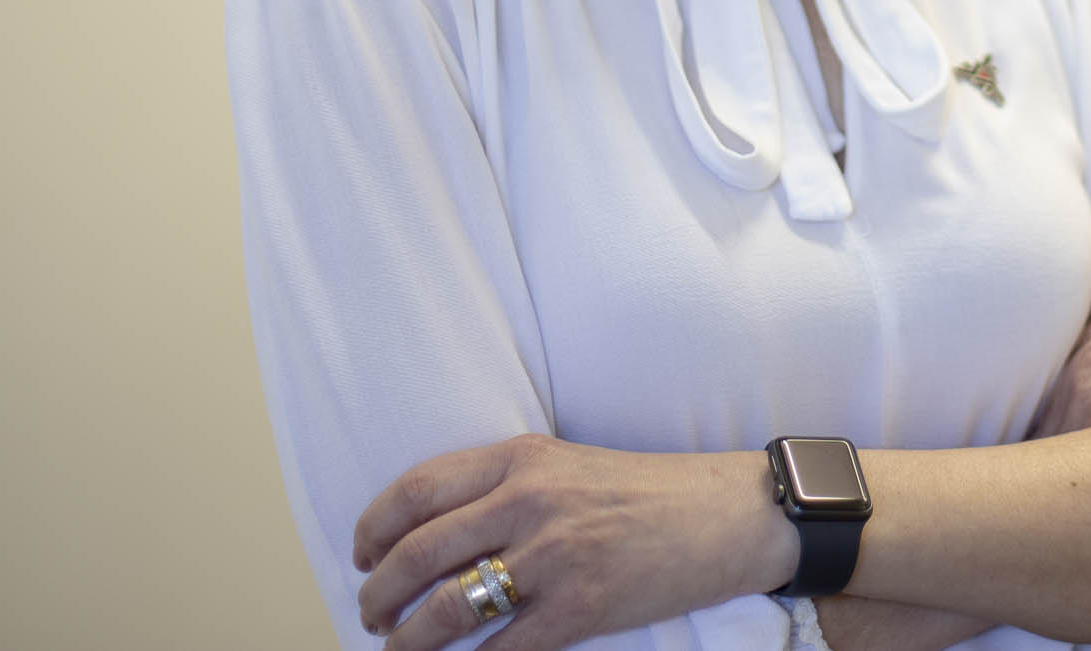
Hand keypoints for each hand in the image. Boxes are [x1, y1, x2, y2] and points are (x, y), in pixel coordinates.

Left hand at [352, 433, 788, 650]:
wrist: (728, 514)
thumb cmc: (650, 491)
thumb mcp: (569, 464)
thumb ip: (506, 485)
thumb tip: (433, 534)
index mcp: (522, 458)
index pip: (416, 491)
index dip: (371, 529)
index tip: (361, 555)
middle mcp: (529, 501)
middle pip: (416, 554)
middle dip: (377, 594)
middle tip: (372, 614)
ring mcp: (554, 556)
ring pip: (446, 610)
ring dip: (408, 640)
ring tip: (401, 648)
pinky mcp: (580, 608)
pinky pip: (500, 650)